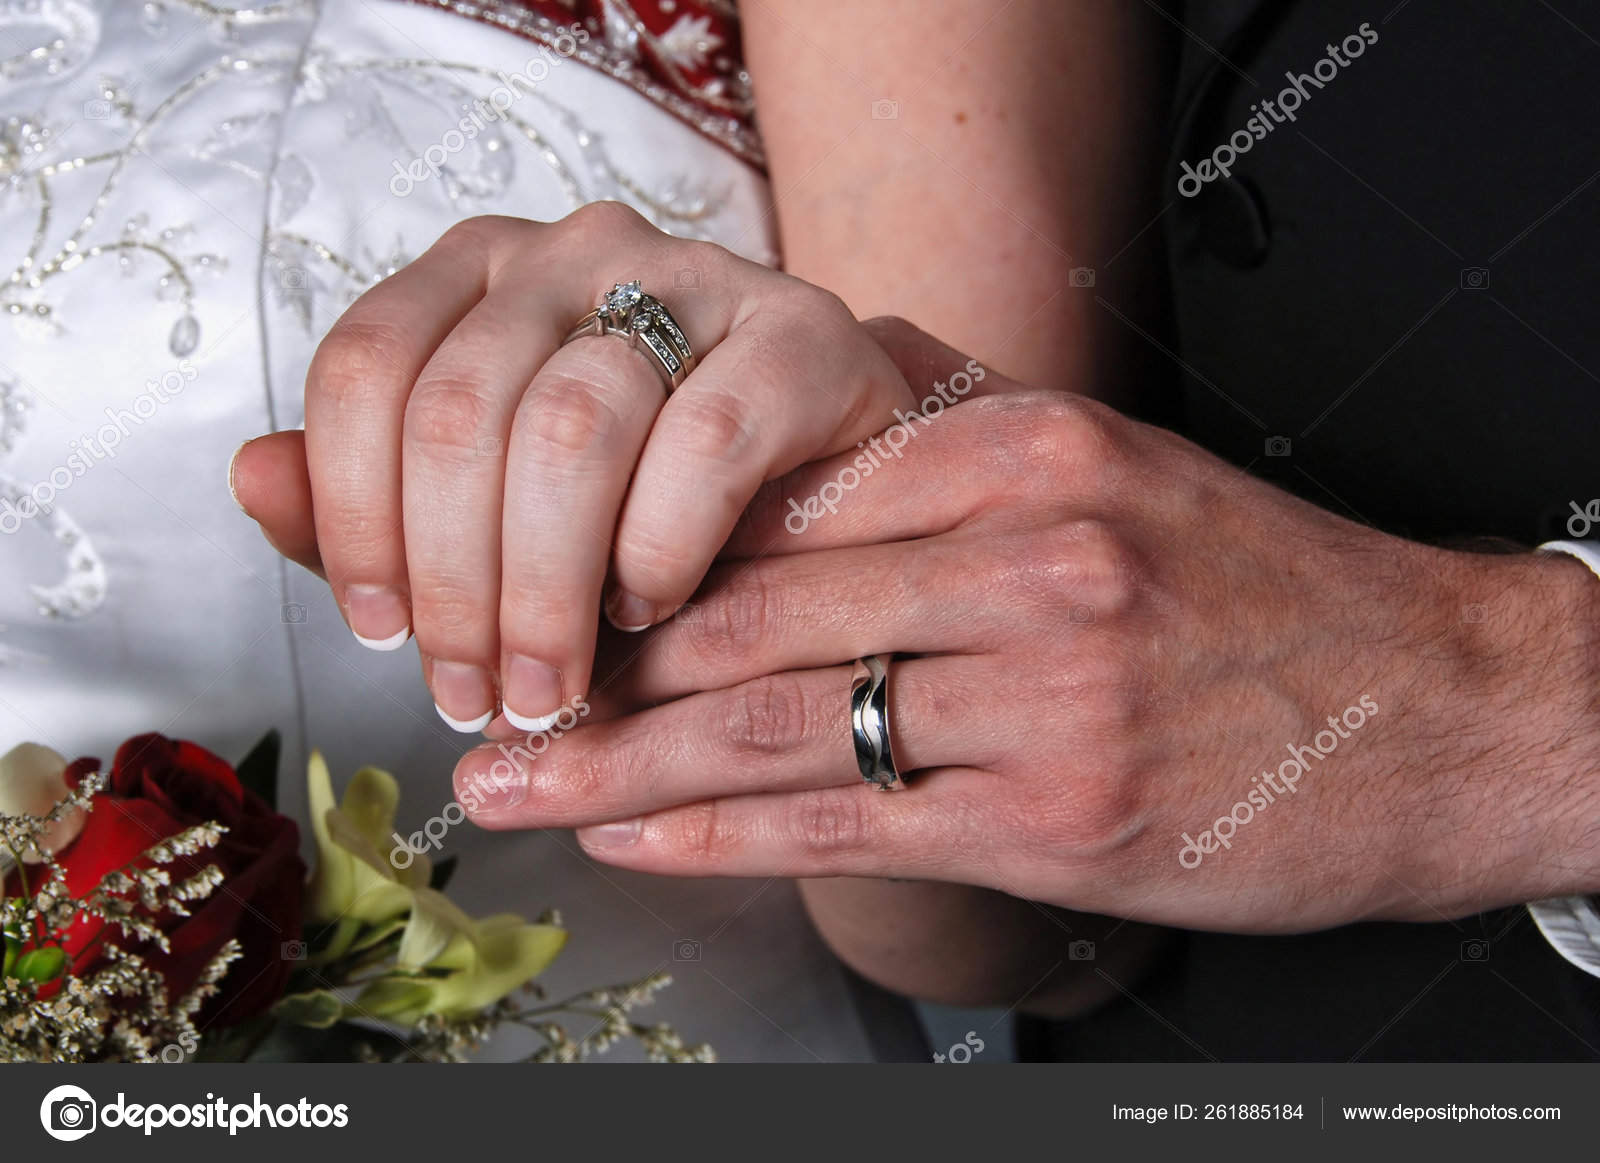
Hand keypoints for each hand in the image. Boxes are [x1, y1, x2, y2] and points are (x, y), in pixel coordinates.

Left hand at [231, 206, 929, 733]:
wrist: (822, 481)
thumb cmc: (641, 503)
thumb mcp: (490, 515)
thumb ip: (372, 501)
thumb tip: (252, 476)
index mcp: (479, 273)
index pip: (365, 368)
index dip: (351, 514)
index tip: (382, 635)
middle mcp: (576, 249)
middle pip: (460, 409)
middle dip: (454, 583)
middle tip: (473, 696)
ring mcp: (693, 277)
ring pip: (573, 426)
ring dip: (545, 588)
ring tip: (551, 682)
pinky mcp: (800, 334)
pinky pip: (707, 439)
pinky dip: (659, 549)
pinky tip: (648, 607)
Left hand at [451, 322, 1599, 931]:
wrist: (1435, 706)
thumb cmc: (1260, 596)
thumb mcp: (1112, 480)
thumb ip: (946, 482)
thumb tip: (775, 511)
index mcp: (1022, 452)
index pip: (781, 506)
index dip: (647, 557)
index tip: (556, 590)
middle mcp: (1025, 556)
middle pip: (754, 612)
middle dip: (602, 663)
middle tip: (491, 690)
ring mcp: (1041, 690)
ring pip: (778, 720)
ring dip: (623, 759)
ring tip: (513, 780)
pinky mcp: (1057, 813)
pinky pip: (848, 819)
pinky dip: (722, 831)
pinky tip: (628, 837)